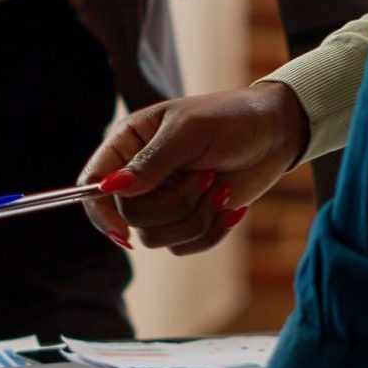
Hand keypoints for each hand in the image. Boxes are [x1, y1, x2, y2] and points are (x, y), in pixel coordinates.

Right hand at [78, 83, 308, 254]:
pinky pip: (184, 247)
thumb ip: (150, 162)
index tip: (123, 231)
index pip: (93, 184)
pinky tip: (229, 206)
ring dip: (195, 217)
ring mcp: (164, 201)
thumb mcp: (189, 132)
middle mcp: (140, 176)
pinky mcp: (188, 221)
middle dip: (174, 205)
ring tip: (218, 185)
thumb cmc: (230, 119)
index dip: (100, 210)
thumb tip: (110, 189)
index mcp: (128, 144)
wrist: (275, 134)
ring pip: (156, 238)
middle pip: (130, 218)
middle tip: (205, 176)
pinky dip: (211, 231)